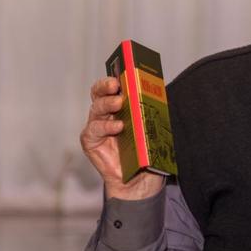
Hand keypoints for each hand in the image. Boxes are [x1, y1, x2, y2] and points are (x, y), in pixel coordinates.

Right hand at [80, 76, 164, 200]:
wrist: (140, 183)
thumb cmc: (147, 154)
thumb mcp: (154, 130)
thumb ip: (152, 113)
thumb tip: (159, 94)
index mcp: (120, 108)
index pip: (114, 86)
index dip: (117, 75)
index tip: (124, 67)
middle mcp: (106, 115)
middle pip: (99, 93)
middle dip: (106, 85)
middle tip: (116, 83)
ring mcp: (97, 128)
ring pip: (96, 108)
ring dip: (107, 103)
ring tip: (119, 102)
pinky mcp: (91, 142)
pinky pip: (93, 130)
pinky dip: (105, 127)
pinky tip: (117, 127)